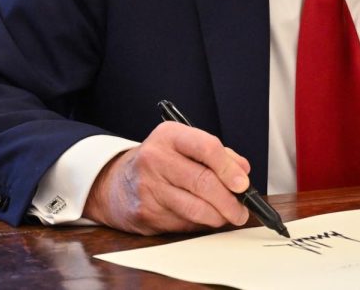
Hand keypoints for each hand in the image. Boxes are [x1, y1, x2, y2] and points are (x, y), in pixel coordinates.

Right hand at [83, 121, 252, 233]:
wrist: (115, 183)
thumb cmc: (158, 162)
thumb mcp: (183, 146)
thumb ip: (216, 154)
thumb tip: (242, 171)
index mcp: (169, 135)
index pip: (207, 147)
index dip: (229, 168)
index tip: (243, 184)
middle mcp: (156, 158)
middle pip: (203, 182)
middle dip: (229, 201)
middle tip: (242, 210)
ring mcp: (148, 188)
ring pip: (195, 208)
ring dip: (218, 217)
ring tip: (227, 216)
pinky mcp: (146, 214)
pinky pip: (183, 223)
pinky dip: (199, 223)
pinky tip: (201, 218)